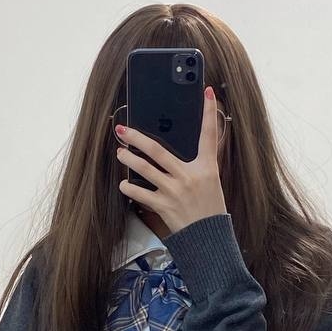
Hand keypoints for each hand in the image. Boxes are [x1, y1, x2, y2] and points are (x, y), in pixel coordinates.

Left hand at [115, 84, 228, 234]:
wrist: (209, 238)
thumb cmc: (209, 210)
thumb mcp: (210, 183)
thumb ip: (197, 166)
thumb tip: (176, 153)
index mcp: (206, 167)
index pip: (209, 135)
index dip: (210, 112)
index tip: (208, 93)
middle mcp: (189, 176)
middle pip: (158, 150)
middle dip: (137, 138)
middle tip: (123, 129)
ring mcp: (174, 191)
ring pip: (145, 169)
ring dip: (129, 159)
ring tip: (120, 153)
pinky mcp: (163, 206)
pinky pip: (140, 193)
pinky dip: (129, 188)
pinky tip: (124, 184)